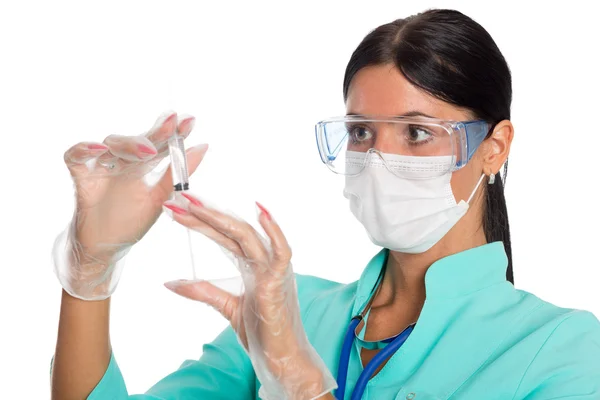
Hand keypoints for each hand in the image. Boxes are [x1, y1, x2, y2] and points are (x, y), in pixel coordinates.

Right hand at [53, 112, 207, 299]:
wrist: (105, 246)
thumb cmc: (131, 221)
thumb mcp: (161, 198)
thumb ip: (178, 173)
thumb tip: (203, 146)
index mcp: (142, 166)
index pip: (159, 143)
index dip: (173, 132)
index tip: (190, 121)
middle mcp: (122, 162)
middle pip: (138, 139)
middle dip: (156, 131)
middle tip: (172, 123)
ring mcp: (101, 166)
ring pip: (112, 143)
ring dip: (130, 144)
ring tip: (148, 151)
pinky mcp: (80, 176)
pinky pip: (76, 156)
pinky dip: (84, 149)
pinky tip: (99, 148)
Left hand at [163, 193, 336, 399]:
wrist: (281, 360)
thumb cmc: (261, 333)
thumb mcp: (227, 307)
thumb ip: (203, 291)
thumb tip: (171, 282)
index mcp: (252, 265)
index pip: (223, 236)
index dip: (201, 222)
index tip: (178, 209)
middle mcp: (263, 262)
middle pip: (231, 230)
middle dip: (204, 214)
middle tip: (178, 199)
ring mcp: (273, 269)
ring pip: (247, 235)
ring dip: (220, 218)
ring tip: (195, 204)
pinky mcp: (279, 283)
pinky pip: (281, 252)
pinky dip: (274, 231)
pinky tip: (260, 210)